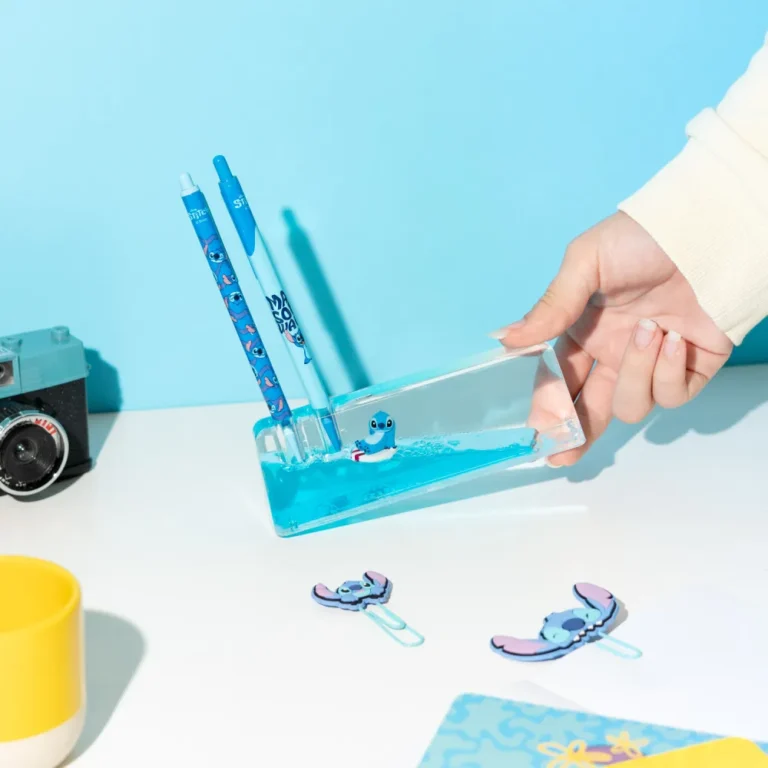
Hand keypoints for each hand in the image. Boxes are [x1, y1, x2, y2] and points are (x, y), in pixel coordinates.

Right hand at [496, 212, 732, 465]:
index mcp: (584, 332)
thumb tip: (506, 340)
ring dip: (636, 374)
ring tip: (649, 330)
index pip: (558, 380)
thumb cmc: (641, 238)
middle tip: (563, 454)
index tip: (540, 428)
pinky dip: (667, 372)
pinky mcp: (690, 368)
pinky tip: (671, 339)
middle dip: (575, 436)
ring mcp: (650, 363)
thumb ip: (549, 308)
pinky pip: (671, 395)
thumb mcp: (585, 264)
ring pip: (630, 405)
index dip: (548, 407)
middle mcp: (614, 353)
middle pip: (590, 410)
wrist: (705, 230)